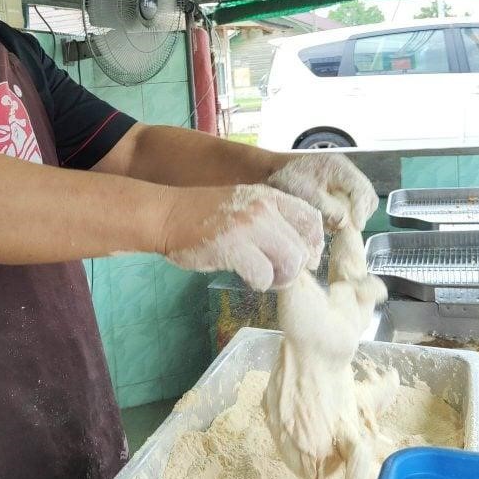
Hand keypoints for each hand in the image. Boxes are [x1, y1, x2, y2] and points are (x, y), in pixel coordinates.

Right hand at [160, 184, 323, 290]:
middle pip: (303, 248)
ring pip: (290, 263)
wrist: (166, 214)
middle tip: (278, 275)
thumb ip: (270, 220)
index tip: (302, 258)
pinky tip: (245, 276)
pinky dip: (258, 283)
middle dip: (295, 268)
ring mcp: (249, 227)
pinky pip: (264, 275)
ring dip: (280, 278)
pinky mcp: (233, 247)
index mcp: (269, 196)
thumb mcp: (243, 205)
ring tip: (264, 278)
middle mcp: (264, 209)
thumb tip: (297, 251)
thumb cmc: (202, 214)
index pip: (311, 220)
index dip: (313, 244)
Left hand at [268, 153, 377, 230]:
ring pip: (362, 198)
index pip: (360, 188)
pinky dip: (347, 212)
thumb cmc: (286, 180)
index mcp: (338, 166)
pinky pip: (352, 201)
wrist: (273, 172)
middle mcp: (345, 170)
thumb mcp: (305, 194)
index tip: (356, 227)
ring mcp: (343, 178)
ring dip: (355, 213)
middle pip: (366, 193)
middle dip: (360, 212)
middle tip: (351, 229)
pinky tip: (335, 220)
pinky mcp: (339, 187)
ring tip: (341, 225)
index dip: (360, 209)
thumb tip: (345, 223)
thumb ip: (326, 208)